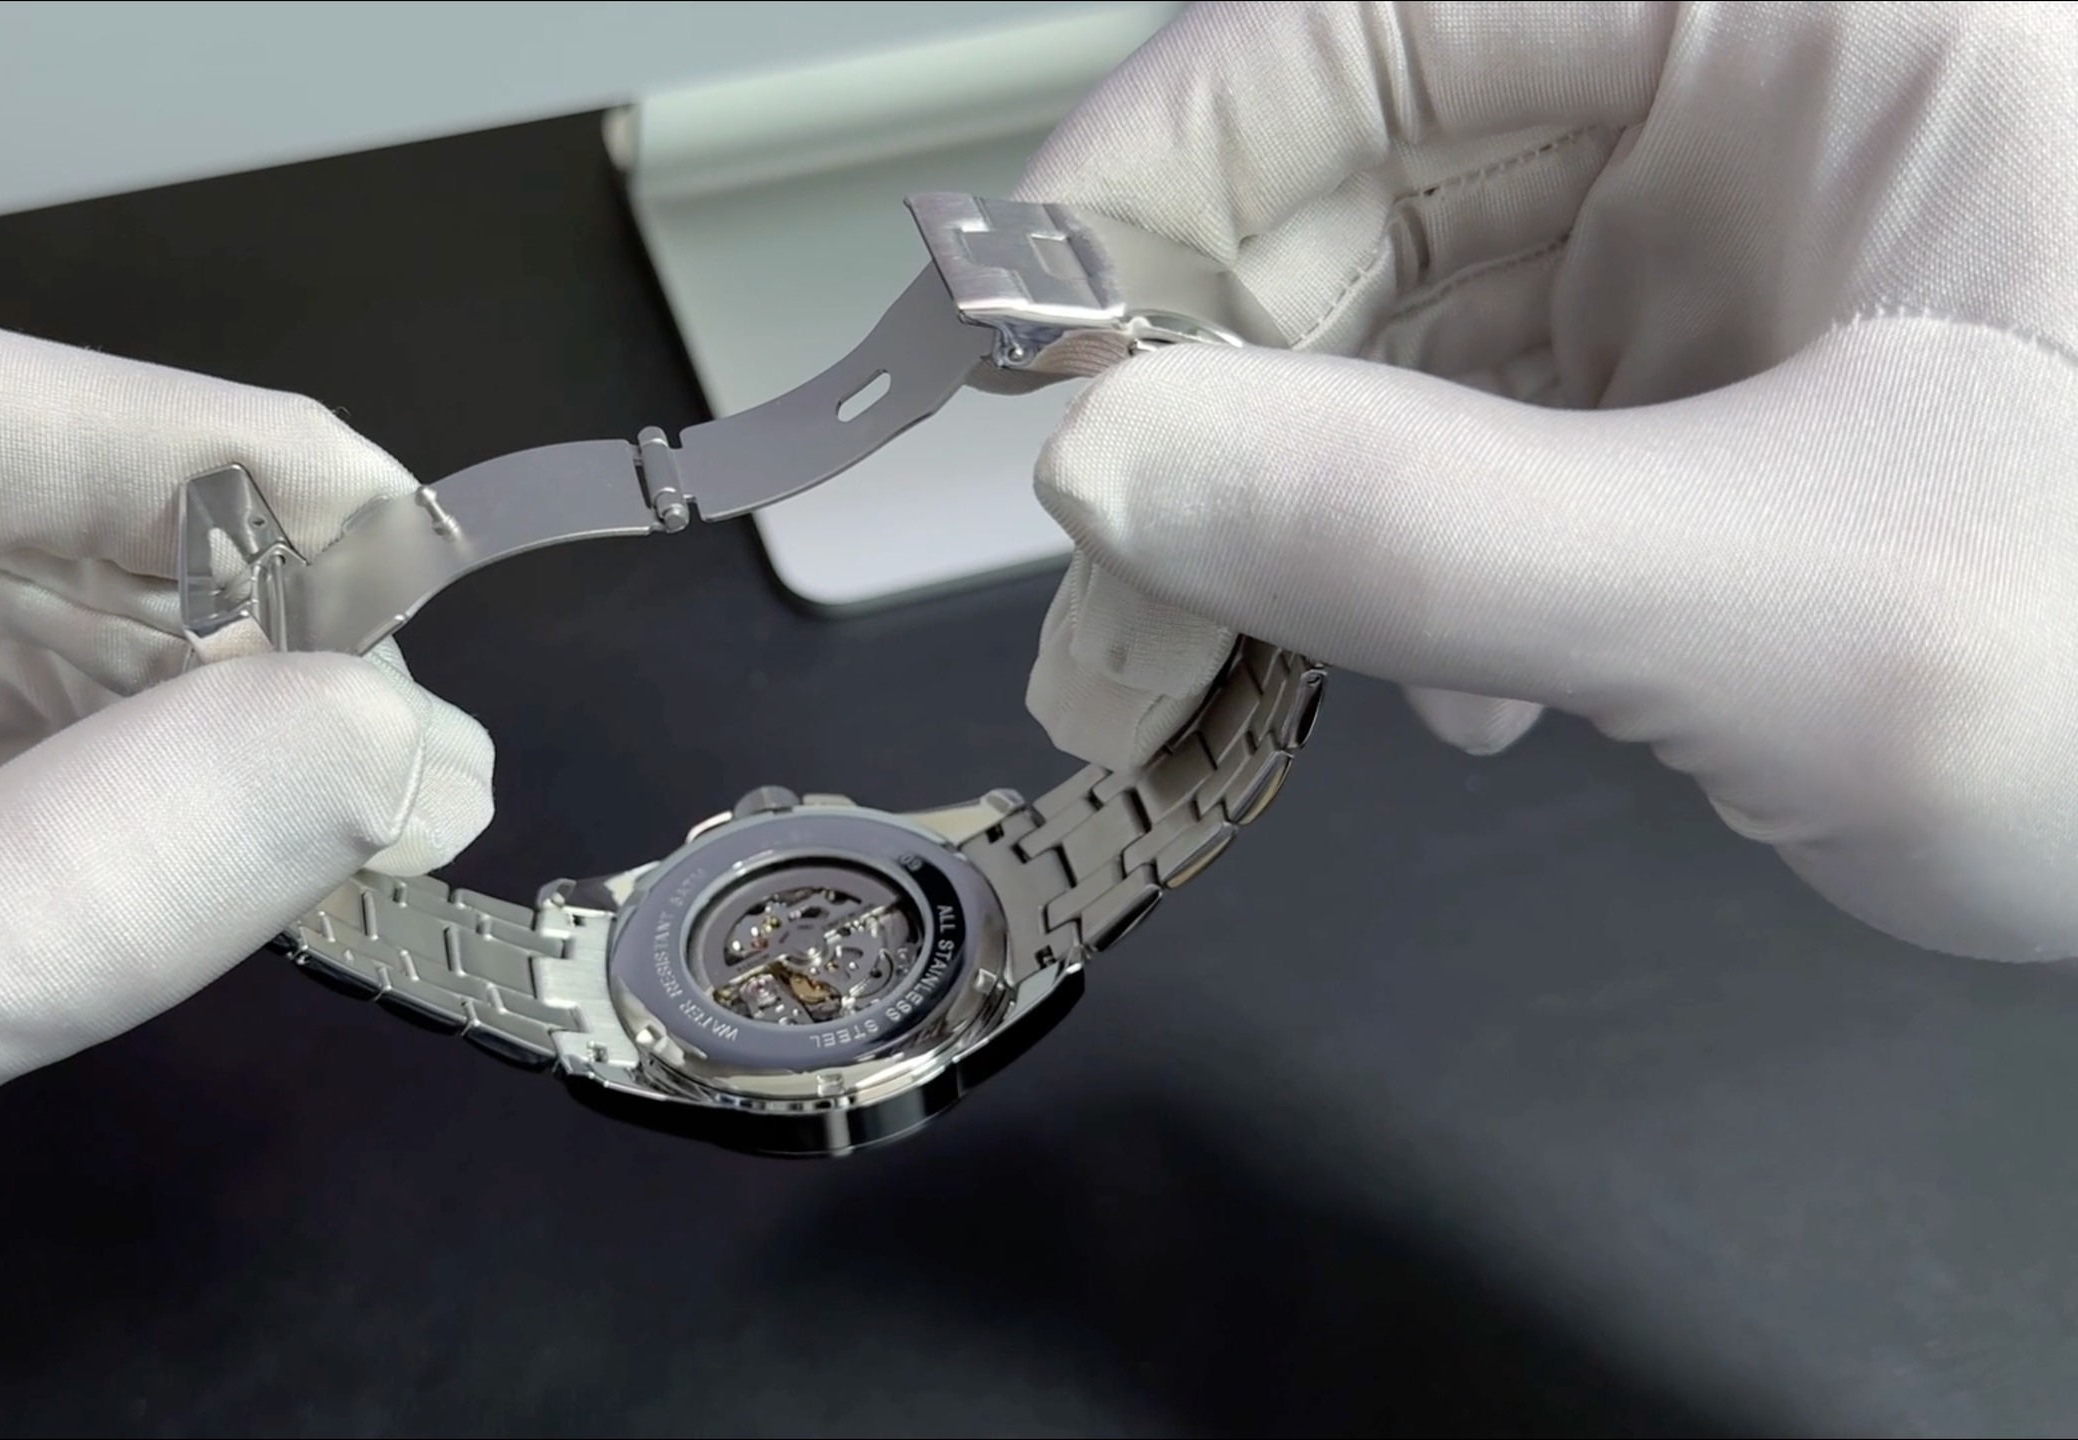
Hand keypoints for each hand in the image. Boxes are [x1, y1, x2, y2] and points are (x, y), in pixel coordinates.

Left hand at [0, 295, 493, 1434]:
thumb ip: (58, 894)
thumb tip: (374, 736)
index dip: (130, 434)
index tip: (354, 502)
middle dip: (216, 580)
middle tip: (402, 667)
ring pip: (43, 642)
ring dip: (241, 693)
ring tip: (403, 763)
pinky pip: (61, 781)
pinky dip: (204, 796)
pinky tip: (312, 821)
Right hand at [1019, 1, 2077, 960]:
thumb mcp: (1812, 612)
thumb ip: (1435, 535)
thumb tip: (1114, 471)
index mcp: (1824, 7)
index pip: (1371, 16)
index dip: (1151, 173)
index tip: (1013, 353)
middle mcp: (1776, 73)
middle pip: (1362, 165)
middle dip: (1201, 389)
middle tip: (1099, 596)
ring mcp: (1759, 216)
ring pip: (1410, 301)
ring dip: (1288, 492)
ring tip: (1222, 672)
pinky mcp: (1752, 353)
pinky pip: (1501, 406)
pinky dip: (1415, 538)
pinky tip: (1438, 674)